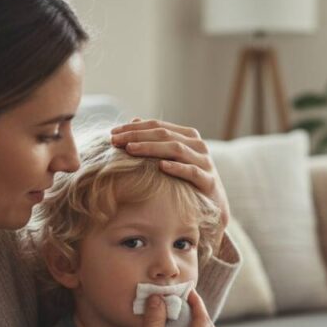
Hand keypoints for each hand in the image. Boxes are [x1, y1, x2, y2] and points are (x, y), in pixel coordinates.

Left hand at [111, 118, 230, 236]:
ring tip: (130, 150)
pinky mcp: (209, 181)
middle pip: (164, 134)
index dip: (134, 128)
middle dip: (137, 136)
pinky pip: (192, 172)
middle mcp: (198, 146)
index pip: (157, 125)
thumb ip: (155, 140)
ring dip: (151, 148)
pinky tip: (161, 167)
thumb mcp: (171, 158)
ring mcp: (205, 162)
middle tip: (115, 141)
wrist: (213, 206)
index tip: (112, 133)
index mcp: (188, 136)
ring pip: (176, 149)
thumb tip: (133, 120)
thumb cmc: (187, 181)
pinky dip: (177, 168)